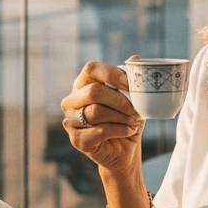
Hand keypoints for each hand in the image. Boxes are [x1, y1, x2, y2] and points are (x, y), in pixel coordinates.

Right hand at [60, 59, 143, 176]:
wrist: (124, 150)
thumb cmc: (126, 119)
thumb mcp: (133, 98)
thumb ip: (132, 78)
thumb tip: (136, 58)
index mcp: (83, 84)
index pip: (91, 68)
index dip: (111, 74)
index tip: (130, 84)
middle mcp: (71, 100)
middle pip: (93, 91)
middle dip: (120, 100)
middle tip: (137, 110)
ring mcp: (70, 120)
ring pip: (96, 112)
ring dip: (122, 117)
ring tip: (134, 121)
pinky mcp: (76, 140)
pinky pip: (99, 131)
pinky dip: (119, 130)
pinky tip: (129, 131)